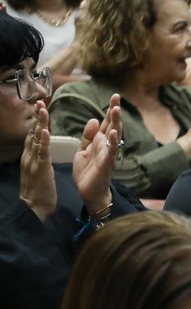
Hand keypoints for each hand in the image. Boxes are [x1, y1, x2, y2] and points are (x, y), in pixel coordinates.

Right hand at [19, 101, 55, 222]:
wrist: (35, 208)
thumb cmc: (40, 190)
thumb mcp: (39, 170)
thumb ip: (39, 157)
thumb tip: (41, 146)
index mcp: (30, 156)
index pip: (33, 134)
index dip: (37, 120)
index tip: (40, 106)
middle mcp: (29, 155)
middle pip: (32, 132)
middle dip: (36, 117)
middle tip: (40, 101)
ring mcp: (32, 161)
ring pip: (35, 139)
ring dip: (39, 123)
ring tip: (42, 109)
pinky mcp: (39, 169)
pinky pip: (41, 152)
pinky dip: (42, 141)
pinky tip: (44, 130)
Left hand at [73, 93, 120, 214]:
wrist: (88, 192)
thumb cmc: (87, 172)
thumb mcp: (83, 149)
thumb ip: (88, 136)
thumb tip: (94, 119)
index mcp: (100, 141)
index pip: (107, 123)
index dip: (110, 110)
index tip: (114, 96)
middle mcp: (106, 146)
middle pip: (112, 126)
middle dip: (115, 112)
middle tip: (117, 98)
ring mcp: (108, 155)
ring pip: (114, 136)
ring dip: (116, 123)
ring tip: (117, 110)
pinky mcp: (106, 164)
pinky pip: (111, 152)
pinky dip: (113, 143)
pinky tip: (115, 133)